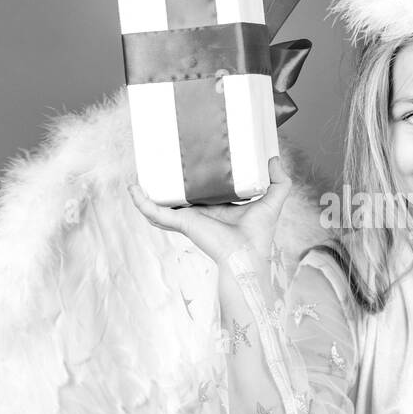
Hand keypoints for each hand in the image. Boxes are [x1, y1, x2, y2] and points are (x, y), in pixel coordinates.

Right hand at [128, 156, 292, 264]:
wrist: (246, 255)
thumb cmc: (258, 235)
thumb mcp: (272, 202)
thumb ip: (280, 181)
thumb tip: (274, 158)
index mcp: (217, 208)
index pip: (201, 191)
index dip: (194, 177)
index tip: (189, 158)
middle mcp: (199, 213)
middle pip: (177, 197)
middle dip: (165, 184)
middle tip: (158, 162)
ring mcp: (187, 218)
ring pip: (160, 206)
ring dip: (146, 194)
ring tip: (137, 176)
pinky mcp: (180, 222)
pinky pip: (155, 213)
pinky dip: (141, 203)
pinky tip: (133, 189)